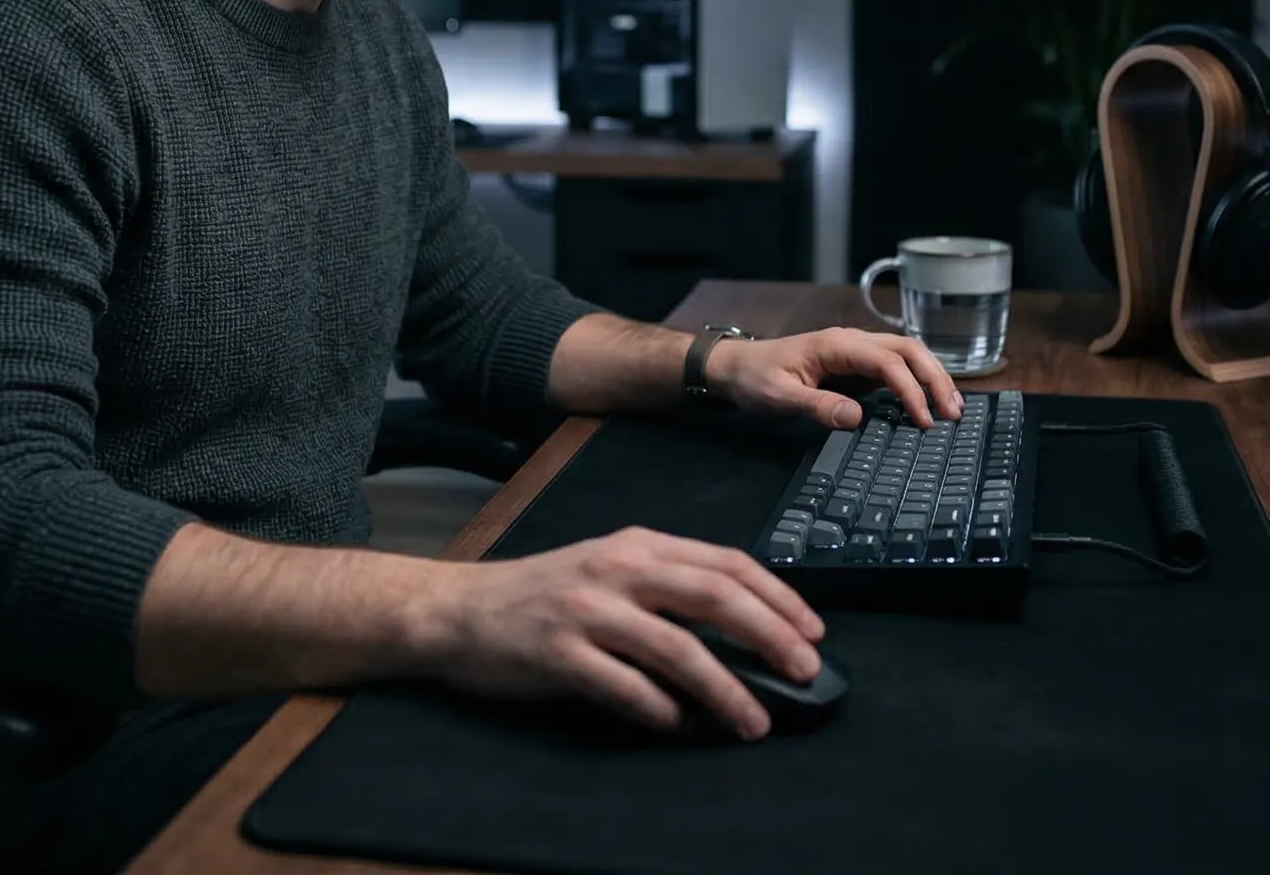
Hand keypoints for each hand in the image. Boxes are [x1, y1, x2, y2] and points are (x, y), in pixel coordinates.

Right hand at [411, 527, 825, 739]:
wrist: (456, 610)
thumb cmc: (540, 595)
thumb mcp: (608, 569)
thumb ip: (665, 589)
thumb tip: (741, 631)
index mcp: (638, 544)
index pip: (726, 562)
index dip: (778, 596)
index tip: (813, 631)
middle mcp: (617, 568)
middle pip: (714, 595)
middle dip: (770, 634)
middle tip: (805, 670)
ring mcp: (586, 609)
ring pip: (677, 646)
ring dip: (725, 688)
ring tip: (754, 721)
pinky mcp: (557, 652)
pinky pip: (622, 685)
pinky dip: (658, 709)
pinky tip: (676, 726)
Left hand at [706, 326, 962, 428]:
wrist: (733, 367)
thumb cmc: (754, 379)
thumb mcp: (779, 397)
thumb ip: (817, 406)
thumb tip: (857, 417)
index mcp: (837, 345)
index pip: (888, 362)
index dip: (911, 390)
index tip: (924, 421)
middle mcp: (852, 342)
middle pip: (908, 350)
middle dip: (935, 378)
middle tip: (954, 413)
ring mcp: (855, 352)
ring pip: (905, 355)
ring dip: (931, 377)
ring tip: (952, 407)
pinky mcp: (854, 365)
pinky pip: (893, 368)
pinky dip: (916, 381)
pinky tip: (928, 402)